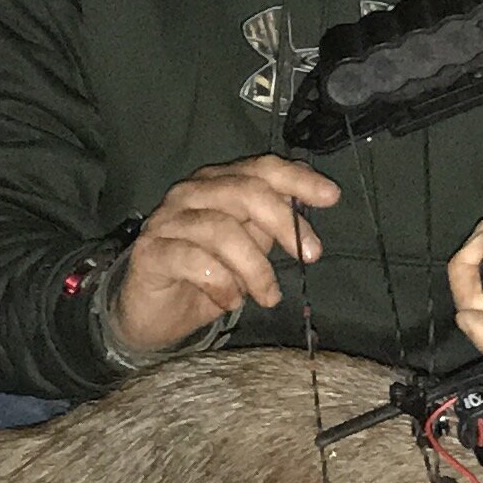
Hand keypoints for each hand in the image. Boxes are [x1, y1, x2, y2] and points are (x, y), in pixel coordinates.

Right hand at [108, 153, 343, 358]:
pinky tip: (231, 301)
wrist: (153, 314)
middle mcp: (190, 193)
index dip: (297, 179)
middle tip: (310, 256)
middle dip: (284, 223)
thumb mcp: (249, 247)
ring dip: (256, 268)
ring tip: (268, 296)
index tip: (331, 196)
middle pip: (245, 191)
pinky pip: (195, 261)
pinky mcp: (150, 252)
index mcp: (218, 183)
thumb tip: (313, 200)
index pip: (261, 168)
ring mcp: (166, 220)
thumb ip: (272, 222)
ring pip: (222, 230)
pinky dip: (223, 284)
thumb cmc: (205, 276)